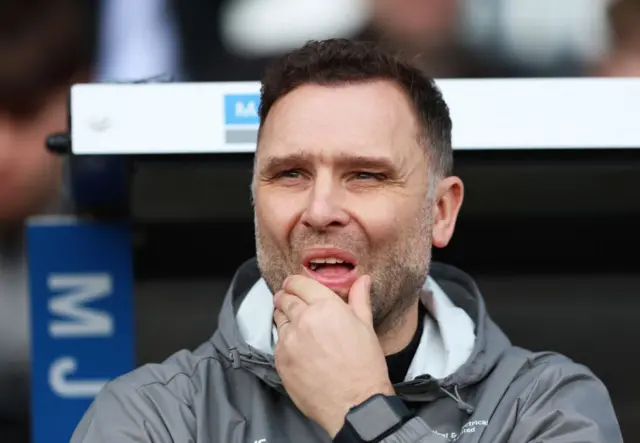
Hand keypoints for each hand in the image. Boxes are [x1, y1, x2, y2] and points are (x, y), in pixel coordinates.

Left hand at [273, 274, 393, 436]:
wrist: (355, 405)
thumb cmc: (364, 367)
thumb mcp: (366, 327)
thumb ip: (359, 299)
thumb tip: (363, 279)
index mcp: (325, 306)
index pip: (298, 282)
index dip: (295, 282)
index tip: (295, 286)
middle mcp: (303, 319)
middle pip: (284, 298)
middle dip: (287, 297)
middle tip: (293, 302)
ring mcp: (288, 340)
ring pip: (278, 318)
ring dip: (284, 317)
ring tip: (297, 326)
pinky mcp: (280, 360)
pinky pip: (277, 342)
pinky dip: (284, 340)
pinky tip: (298, 348)